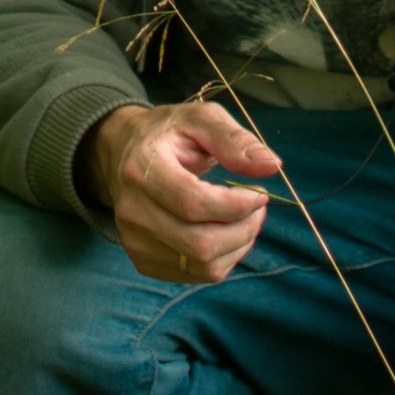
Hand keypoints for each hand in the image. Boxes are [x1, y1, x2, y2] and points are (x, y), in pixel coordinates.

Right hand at [78, 99, 283, 284]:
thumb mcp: (200, 119)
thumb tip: (272, 165)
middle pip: (200, 243)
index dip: (237, 205)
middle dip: (244, 229)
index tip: (260, 192)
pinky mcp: (143, 261)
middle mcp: (131, 211)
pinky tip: (225, 232)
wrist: (123, 153)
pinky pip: (197, 274)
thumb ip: (234, 139)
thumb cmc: (169, 133)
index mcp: (141, 170)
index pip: (193, 204)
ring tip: (245, 218)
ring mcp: (134, 241)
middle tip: (258, 208)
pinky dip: (224, 257)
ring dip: (238, 245)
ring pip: (203, 265)